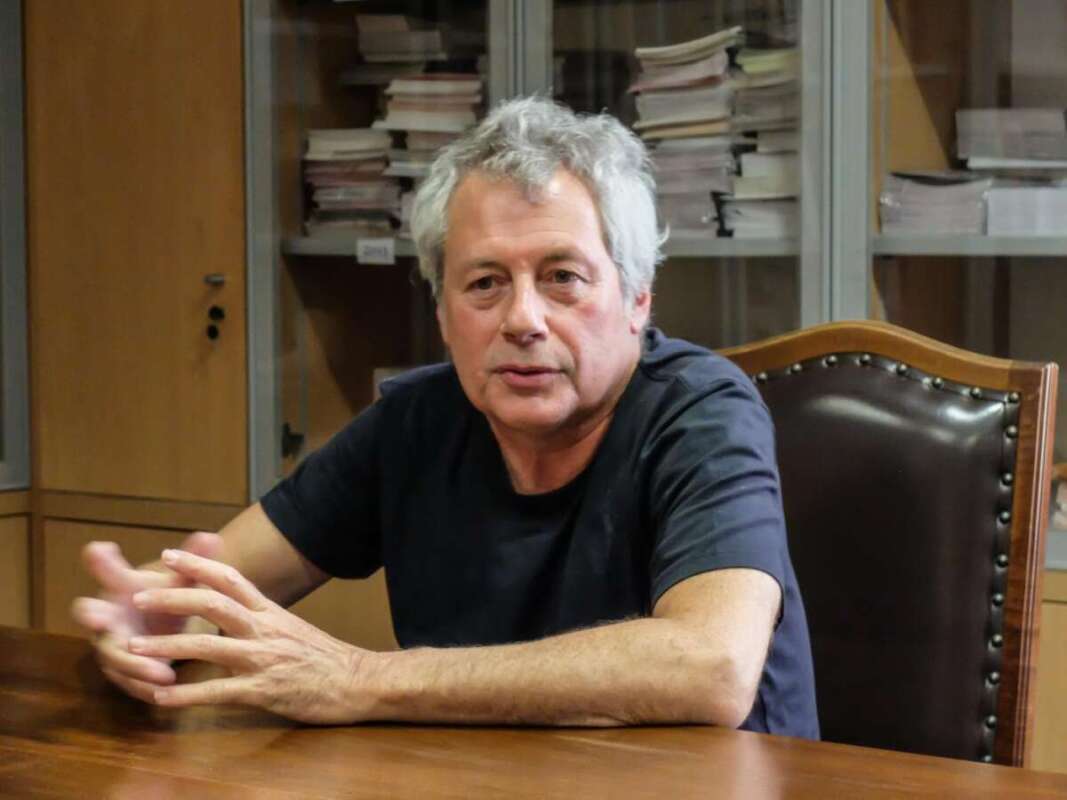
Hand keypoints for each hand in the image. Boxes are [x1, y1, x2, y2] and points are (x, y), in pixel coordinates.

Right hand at [71, 532, 222, 699]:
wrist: (160, 632)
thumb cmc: (163, 602)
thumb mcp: (178, 585)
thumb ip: (191, 565)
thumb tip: (211, 535)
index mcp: (120, 590)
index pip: (107, 572)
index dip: (101, 562)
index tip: (100, 548)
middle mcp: (108, 618)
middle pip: (91, 616)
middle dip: (94, 618)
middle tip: (102, 619)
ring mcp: (110, 647)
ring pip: (114, 658)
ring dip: (135, 665)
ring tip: (163, 673)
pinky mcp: (120, 673)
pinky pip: (128, 683)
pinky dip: (145, 687)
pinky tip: (166, 692)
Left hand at [125, 548, 376, 723]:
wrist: (360, 681)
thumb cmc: (328, 658)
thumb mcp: (294, 629)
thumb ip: (264, 620)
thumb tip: (236, 613)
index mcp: (270, 611)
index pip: (229, 578)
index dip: (197, 565)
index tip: (168, 555)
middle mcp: (264, 628)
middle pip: (212, 603)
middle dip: (171, 598)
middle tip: (138, 596)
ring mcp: (262, 659)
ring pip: (207, 644)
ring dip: (166, 646)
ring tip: (133, 649)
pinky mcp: (263, 690)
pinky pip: (217, 691)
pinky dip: (185, 696)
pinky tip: (161, 700)